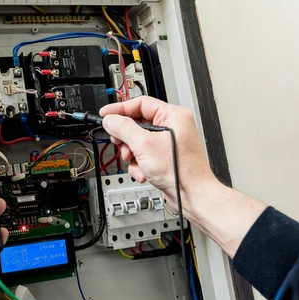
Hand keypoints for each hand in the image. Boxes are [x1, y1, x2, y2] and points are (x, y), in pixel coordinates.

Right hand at [101, 97, 266, 256]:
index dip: (120, 109)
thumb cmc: (181, 171)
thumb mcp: (144, 145)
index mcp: (173, 116)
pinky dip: (139, 164)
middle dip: (126, 138)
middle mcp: (172, 127)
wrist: (192, 195)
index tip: (106, 115)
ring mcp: (168, 143)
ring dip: (131, 155)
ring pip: (137, 141)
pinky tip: (143, 172)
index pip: (141, 104)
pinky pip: (143, 155)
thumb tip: (110, 120)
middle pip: (136, 124)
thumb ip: (123, 128)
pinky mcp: (164, 157)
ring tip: (134, 162)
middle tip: (119, 143)